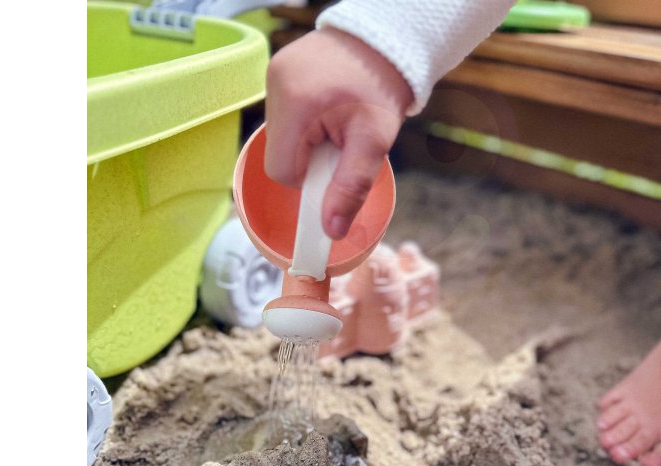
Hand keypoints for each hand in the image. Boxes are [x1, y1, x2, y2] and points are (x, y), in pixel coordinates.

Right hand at [264, 27, 413, 239]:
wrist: (387, 39)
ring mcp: (273, 75)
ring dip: (307, 140)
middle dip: (309, 159)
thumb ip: (351, 187)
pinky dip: (304, 122)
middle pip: (280, 153)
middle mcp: (275, 86)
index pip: (282, 171)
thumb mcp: (374, 142)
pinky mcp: (278, 70)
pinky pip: (284, 115)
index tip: (335, 166)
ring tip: (337, 121)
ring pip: (281, 136)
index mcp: (296, 103)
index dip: (309, 180)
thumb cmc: (382, 88)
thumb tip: (331, 231)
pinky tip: (327, 108)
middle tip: (341, 142)